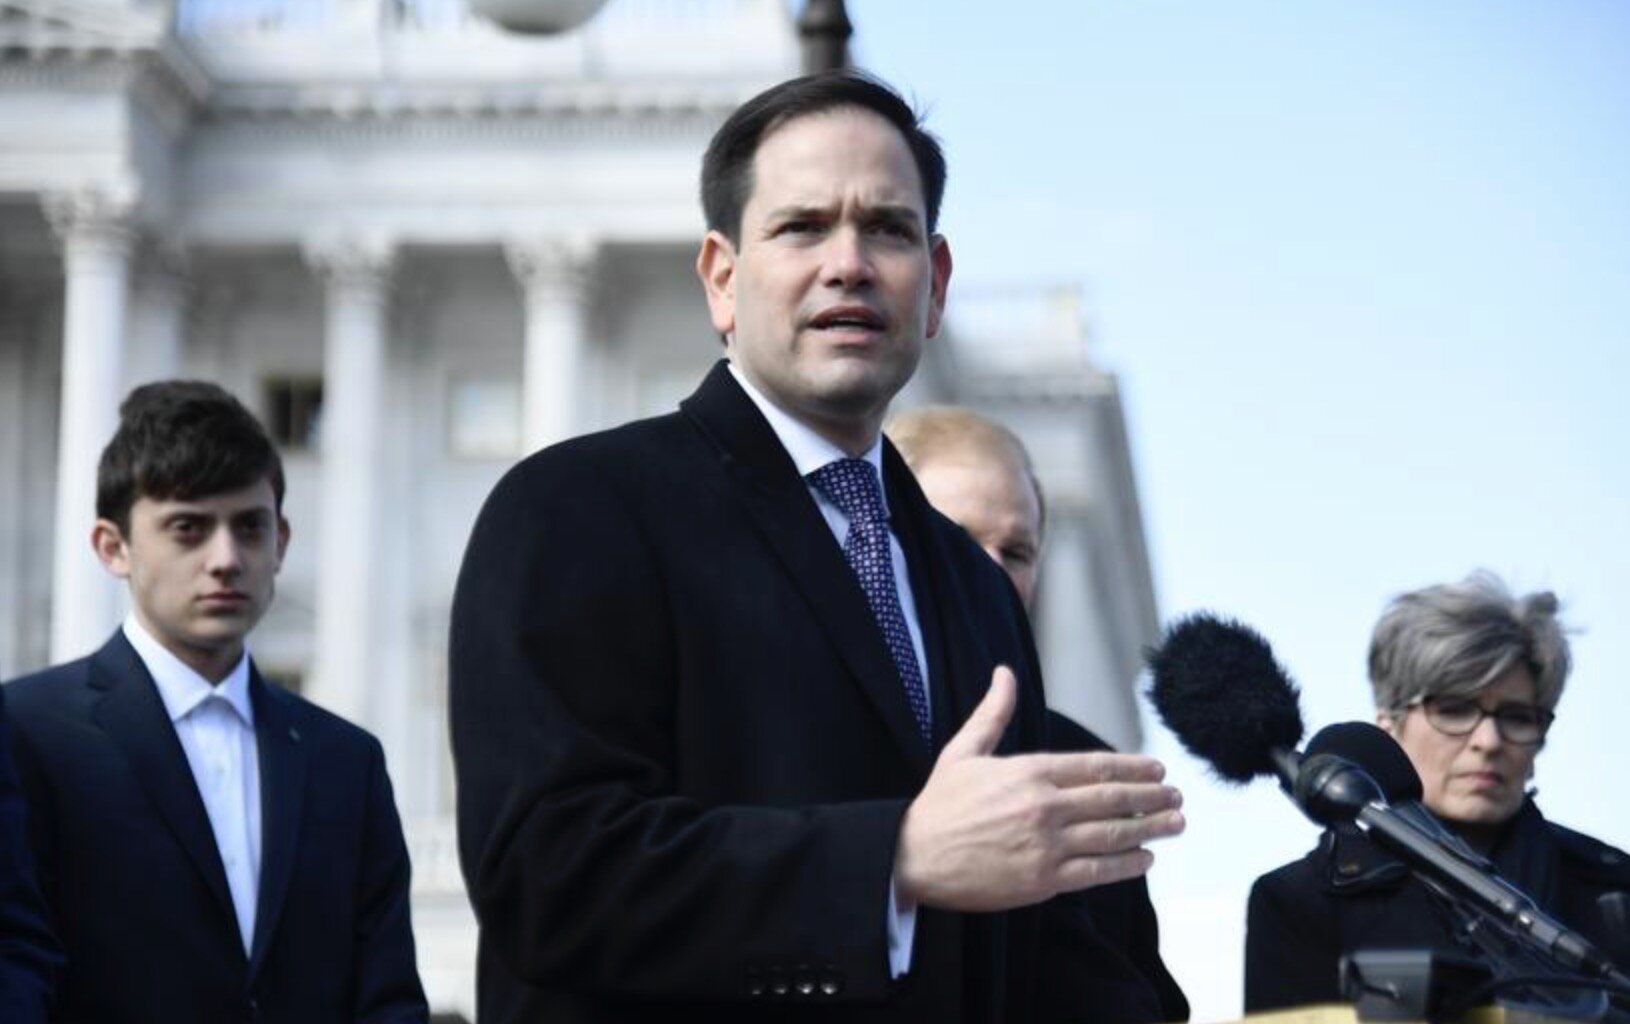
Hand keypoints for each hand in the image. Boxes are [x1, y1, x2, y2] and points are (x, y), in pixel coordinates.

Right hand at [893, 666, 1184, 911]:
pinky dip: (1127, 865)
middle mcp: (1044, 806)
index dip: (1133, 767)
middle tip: (1178, 797)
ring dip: (1151, 828)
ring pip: (1113, 834)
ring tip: (1175, 824)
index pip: (1096, 766)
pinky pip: (1098, 872)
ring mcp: (1047, 845)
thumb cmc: (939, 804)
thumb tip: (1004, 672)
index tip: (1157, 769)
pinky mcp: (1043, 879)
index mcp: (1030, 771)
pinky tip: (1145, 858)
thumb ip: (993, 712)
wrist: (913, 856)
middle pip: (1113, 798)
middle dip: (1152, 797)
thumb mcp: (962, 750)